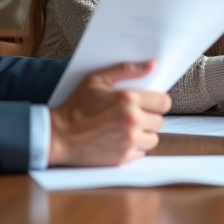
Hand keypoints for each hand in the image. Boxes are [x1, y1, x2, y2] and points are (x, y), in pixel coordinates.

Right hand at [49, 61, 171, 166]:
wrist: (59, 135)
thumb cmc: (76, 106)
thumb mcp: (96, 79)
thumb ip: (126, 70)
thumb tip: (152, 65)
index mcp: (128, 100)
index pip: (164, 102)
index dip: (158, 102)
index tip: (149, 103)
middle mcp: (132, 121)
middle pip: (160, 121)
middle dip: (149, 117)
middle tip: (134, 115)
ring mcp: (128, 141)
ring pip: (153, 139)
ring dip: (144, 134)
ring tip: (128, 129)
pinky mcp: (123, 158)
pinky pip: (141, 152)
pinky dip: (134, 148)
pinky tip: (120, 140)